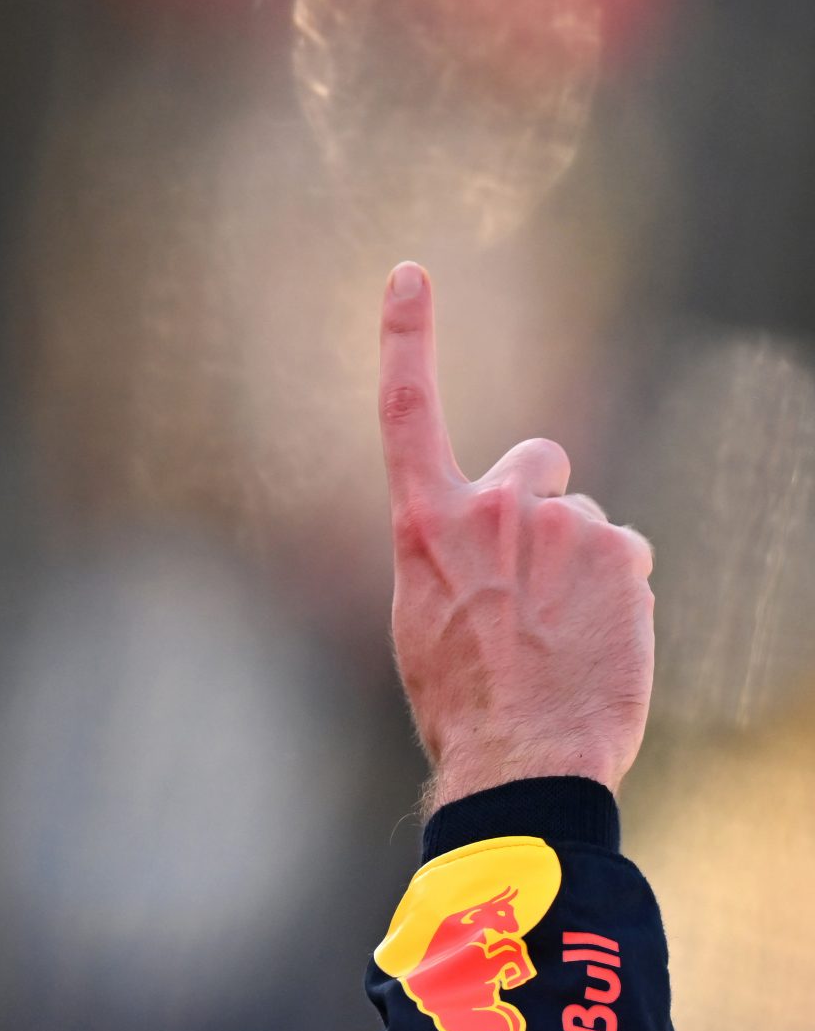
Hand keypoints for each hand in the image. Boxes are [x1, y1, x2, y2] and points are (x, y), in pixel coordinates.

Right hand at [378, 262, 655, 810]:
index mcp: (423, 524)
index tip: (409, 274)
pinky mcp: (622, 551)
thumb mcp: (424, 614)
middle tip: (532, 582)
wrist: (522, 757)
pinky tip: (596, 645)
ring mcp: (562, 524)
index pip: (405, 408)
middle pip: (537, 464)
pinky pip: (626, 559)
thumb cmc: (463, 700)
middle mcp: (491, 507)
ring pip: (586, 524)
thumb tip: (496, 535)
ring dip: (581, 567)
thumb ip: (453, 550)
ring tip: (559, 637)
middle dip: (543, 503)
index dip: (405, 335)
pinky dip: (617, 597)